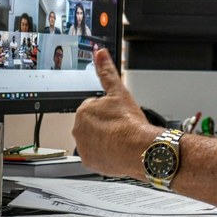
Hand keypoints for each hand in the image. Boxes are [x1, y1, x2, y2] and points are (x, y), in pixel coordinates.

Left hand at [73, 48, 159, 178]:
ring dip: (103, 138)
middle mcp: (78, 129)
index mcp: (84, 110)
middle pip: (92, 124)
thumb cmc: (130, 123)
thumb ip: (107, 72)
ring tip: (120, 138)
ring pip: (93, 139)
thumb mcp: (119, 91)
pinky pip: (94, 155)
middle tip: (120, 126)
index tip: (118, 115)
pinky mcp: (88, 161)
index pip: (93, 108)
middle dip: (104, 124)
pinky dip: (103, 153)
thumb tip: (100, 54)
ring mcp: (83, 147)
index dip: (108, 111)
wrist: (138, 149)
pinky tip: (116, 150)